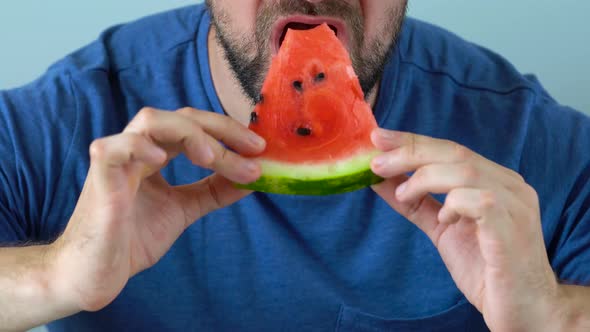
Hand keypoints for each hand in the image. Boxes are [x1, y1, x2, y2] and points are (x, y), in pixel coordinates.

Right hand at [48, 107, 265, 311]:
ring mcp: (117, 160)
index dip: (228, 132)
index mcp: (156, 153)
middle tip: (253, 148)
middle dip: (221, 129)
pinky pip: (113, 149)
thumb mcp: (184, 209)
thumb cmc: (133, 238)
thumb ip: (214, 191)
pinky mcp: (99, 179)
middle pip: (181, 117)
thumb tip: (254, 177)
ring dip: (190, 134)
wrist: (96, 274)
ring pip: (151, 121)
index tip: (260, 149)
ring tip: (213, 157)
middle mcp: (138, 149)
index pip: (196, 127)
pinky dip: (137, 146)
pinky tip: (161, 158)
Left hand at [370, 128, 561, 330]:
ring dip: (423, 178)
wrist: (522, 308)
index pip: (449, 148)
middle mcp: (508, 184)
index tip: (377, 138)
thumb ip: (414, 202)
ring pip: (464, 170)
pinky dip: (453, 204)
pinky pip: (479, 201)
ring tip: (403, 195)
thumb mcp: (440, 227)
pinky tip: (444, 220)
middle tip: (376, 162)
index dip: (412, 140)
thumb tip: (379, 180)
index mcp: (494, 180)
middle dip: (410, 152)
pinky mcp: (513, 226)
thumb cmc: (484, 267)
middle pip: (454, 152)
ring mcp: (514, 203)